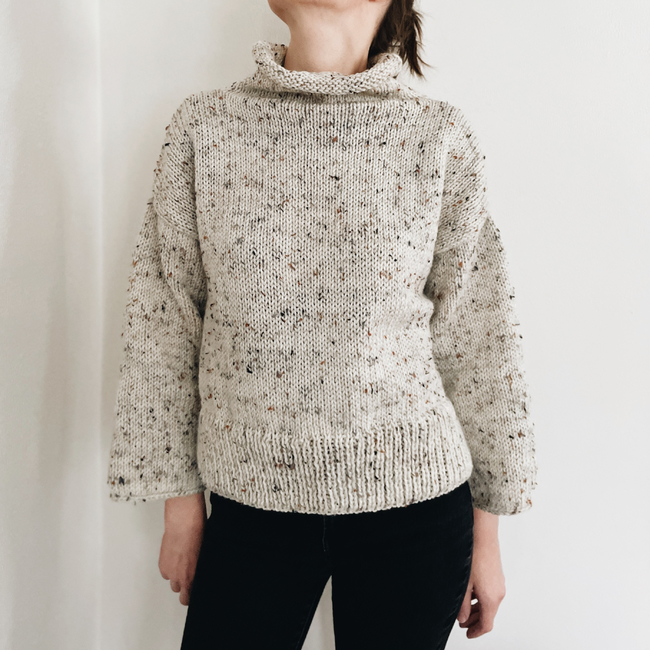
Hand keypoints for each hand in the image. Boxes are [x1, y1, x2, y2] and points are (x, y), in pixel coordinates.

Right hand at [158, 492, 206, 605]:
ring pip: (171, 581)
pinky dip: (170, 567)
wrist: (184, 522)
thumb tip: (202, 573)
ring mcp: (168, 570)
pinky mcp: (162, 562)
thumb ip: (200, 569)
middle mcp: (178, 577)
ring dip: (176, 576)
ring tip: (183, 563)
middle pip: (179, 591)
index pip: (187, 599)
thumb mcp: (205, 555)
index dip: (191, 597)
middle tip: (190, 575)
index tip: (195, 592)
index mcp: (190, 577)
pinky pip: (166, 571)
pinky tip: (177, 557)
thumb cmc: (198, 535)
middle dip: (184, 586)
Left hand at [457, 508, 505, 637]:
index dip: (476, 632)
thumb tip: (462, 618)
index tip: (467, 634)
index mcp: (491, 598)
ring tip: (463, 610)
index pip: (487, 624)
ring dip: (477, 610)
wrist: (482, 534)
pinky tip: (469, 594)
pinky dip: (481, 599)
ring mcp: (499, 583)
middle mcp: (499, 592)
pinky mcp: (497, 574)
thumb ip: (463, 604)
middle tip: (462, 623)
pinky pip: (491, 593)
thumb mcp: (464, 584)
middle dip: (475, 621)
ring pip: (490, 604)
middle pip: (489, 615)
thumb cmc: (473, 555)